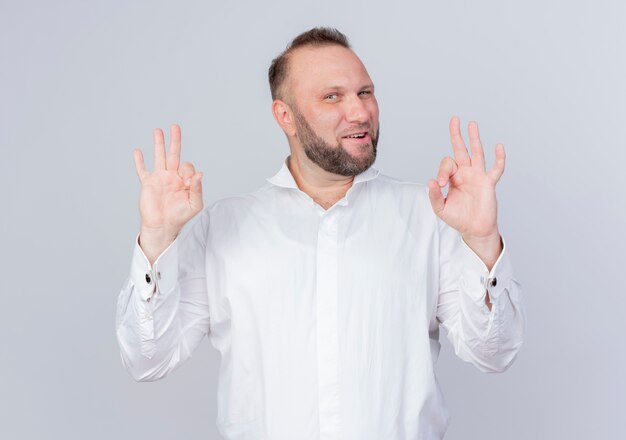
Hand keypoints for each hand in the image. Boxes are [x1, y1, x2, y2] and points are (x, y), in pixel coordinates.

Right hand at [133, 124, 202, 262]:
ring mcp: (159, 179)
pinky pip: (142, 170)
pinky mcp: (148, 183)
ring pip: (159, 157)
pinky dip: (139, 161)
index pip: (187, 167)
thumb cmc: (180, 216)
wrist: (162, 226)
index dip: (188, 172)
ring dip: (159, 144)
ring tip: (158, 130)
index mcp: (184, 181)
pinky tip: (137, 151)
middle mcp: (172, 177)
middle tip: (175, 127)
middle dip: (175, 140)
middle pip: (174, 154)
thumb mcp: (194, 204)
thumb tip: (199, 174)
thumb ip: (198, 189)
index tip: (187, 183)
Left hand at [427, 117, 503, 267]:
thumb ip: (434, 196)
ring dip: (474, 138)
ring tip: (472, 123)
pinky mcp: (489, 183)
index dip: (442, 171)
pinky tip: (498, 146)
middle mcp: (465, 173)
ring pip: (477, 153)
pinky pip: (496, 169)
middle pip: (461, 149)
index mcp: (453, 177)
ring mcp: (478, 176)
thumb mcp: (441, 208)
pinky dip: (499, 158)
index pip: (447, 164)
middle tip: (454, 120)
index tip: (440, 184)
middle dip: (456, 135)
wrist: (474, 229)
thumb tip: (431, 181)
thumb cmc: (458, 218)